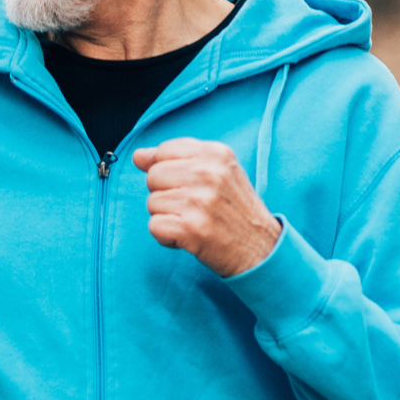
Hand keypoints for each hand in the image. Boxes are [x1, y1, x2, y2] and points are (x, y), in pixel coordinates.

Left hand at [131, 138, 281, 276]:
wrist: (261, 248)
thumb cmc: (235, 210)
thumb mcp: (217, 173)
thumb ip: (177, 160)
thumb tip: (138, 156)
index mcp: (216, 153)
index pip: (163, 150)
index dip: (167, 171)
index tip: (186, 184)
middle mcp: (208, 173)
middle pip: (153, 176)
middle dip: (165, 194)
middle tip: (192, 207)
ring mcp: (199, 200)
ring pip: (152, 202)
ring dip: (167, 217)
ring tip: (194, 221)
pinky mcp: (191, 227)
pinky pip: (154, 226)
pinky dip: (166, 236)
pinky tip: (188, 236)